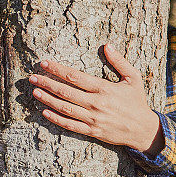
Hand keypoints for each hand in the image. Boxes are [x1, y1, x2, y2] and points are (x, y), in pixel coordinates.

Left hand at [28, 43, 164, 155]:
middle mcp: (95, 103)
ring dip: (48, 100)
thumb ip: (119, 61)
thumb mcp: (133, 78)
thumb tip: (107, 45)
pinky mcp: (91, 131)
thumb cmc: (137, 102)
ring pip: (65, 108)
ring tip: (35, 92)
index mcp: (103, 88)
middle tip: (32, 78)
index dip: (57, 69)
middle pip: (65, 91)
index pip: (74, 76)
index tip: (44, 63)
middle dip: (47, 83)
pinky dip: (56, 119)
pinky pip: (70, 125)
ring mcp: (92, 118)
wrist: (142, 129)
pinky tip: (45, 112)